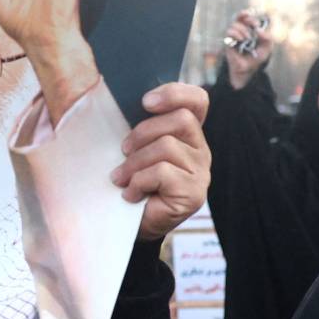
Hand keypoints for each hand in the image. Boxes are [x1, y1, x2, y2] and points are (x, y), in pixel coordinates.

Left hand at [115, 83, 212, 239]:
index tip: (145, 102)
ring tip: (121, 178)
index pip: (197, 101)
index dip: (175, 93)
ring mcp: (201, 173)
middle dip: (143, 132)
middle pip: (180, 120)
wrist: (131, 224)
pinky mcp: (194, 193)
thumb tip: (118, 100)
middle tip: (123, 150)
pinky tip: (131, 195)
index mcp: (188, 134)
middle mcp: (200, 150)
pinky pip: (162, 172)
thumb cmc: (130, 182)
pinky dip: (138, 182)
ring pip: (167, 147)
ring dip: (134, 163)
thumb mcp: (134, 148)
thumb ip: (139, 125)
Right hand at [222, 10, 272, 87]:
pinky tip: (241, 40)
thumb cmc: (257, 57)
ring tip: (247, 38)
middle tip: (254, 25)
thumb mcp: (267, 47)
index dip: (248, 15)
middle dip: (248, 19)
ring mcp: (233, 36)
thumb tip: (258, 30)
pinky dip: (236, 34)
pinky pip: (229, 32)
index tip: (254, 20)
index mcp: (249, 29)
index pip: (245, 17)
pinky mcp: (227, 42)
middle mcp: (240, 31)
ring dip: (242, 29)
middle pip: (239, 18)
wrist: (248, 69)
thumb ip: (267, 38)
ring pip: (234, 25)